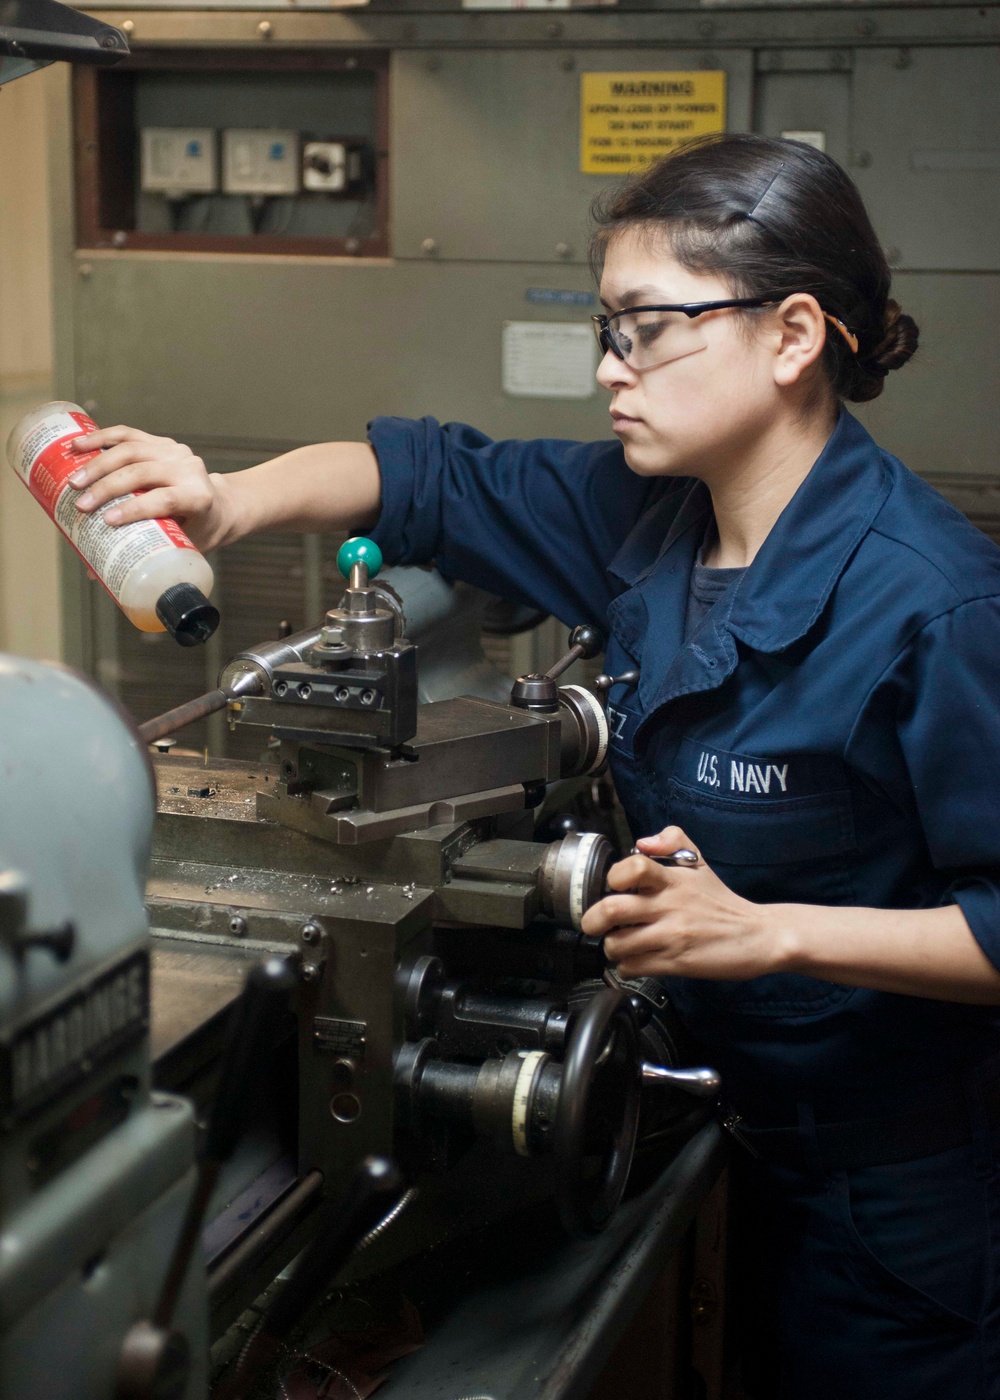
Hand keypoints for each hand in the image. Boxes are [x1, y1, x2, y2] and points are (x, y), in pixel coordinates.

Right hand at [68, 425, 232, 550]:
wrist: (221, 507)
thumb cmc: (201, 532)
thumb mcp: (182, 547)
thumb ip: (143, 557)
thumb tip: (93, 573)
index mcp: (199, 497)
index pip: (164, 499)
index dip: (134, 509)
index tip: (106, 520)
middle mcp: (189, 469)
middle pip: (142, 472)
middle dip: (107, 488)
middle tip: (80, 504)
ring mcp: (175, 451)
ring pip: (131, 451)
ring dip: (98, 465)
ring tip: (73, 481)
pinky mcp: (162, 442)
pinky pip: (128, 435)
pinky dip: (101, 438)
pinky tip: (79, 446)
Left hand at [580, 825, 783, 980]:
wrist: (757, 936)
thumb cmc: (722, 902)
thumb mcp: (699, 863)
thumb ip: (671, 840)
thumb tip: (642, 842)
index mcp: (672, 880)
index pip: (631, 867)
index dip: (613, 877)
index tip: (611, 887)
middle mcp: (669, 906)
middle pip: (612, 910)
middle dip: (592, 919)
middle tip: (594, 923)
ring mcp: (671, 936)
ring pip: (617, 943)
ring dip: (611, 947)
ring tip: (618, 944)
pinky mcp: (675, 963)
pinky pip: (633, 967)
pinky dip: (626, 966)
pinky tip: (635, 960)